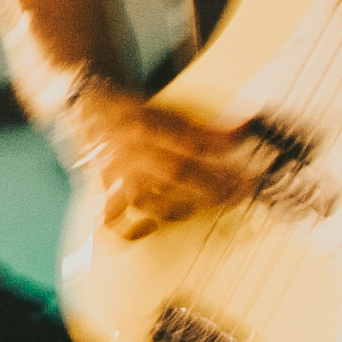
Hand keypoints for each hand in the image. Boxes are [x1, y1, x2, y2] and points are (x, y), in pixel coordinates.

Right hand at [56, 73, 274, 233]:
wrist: (93, 113)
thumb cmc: (141, 115)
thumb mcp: (176, 111)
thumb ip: (211, 124)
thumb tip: (248, 126)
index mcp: (147, 125)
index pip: (191, 143)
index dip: (222, 158)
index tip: (247, 170)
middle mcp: (130, 152)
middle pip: (175, 174)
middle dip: (212, 187)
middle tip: (239, 194)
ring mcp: (117, 177)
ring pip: (150, 200)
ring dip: (183, 208)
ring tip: (208, 207)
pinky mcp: (107, 194)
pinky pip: (114, 221)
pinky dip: (132, 229)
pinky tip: (151, 228)